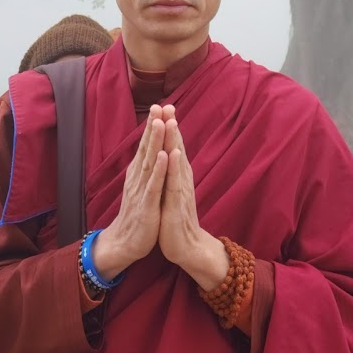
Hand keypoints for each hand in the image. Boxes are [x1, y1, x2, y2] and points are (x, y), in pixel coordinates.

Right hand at [91, 105, 170, 280]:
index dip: (153, 126)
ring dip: (156, 142)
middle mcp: (138, 178)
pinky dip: (160, 170)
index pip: (146, 146)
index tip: (161, 105)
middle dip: (154, 126)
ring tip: (161, 122)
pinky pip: (154, 185)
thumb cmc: (138, 213)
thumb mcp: (142, 187)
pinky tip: (165, 156)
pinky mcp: (147, 205)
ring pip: (150, 162)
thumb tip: (152, 150)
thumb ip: (147, 168)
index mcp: (139, 173)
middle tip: (160, 105)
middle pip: (147, 148)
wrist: (125, 243)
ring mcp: (142, 191)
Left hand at [156, 109, 227, 291]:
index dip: (169, 128)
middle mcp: (182, 180)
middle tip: (168, 105)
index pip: (174, 147)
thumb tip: (170, 154)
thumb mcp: (172, 191)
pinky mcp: (176, 205)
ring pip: (177, 162)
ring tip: (171, 122)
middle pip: (177, 148)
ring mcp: (180, 191)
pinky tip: (173, 155)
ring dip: (174, 142)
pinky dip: (174, 168)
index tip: (164, 107)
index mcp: (178, 176)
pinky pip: (175, 184)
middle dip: (172, 127)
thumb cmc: (177, 218)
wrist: (187, 246)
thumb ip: (172, 173)